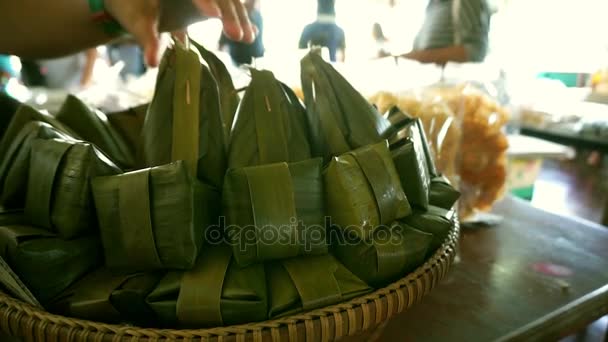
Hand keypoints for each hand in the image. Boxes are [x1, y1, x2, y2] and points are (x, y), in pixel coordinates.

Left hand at [104, 0, 255, 66]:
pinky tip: (251, 31)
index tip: (216, 17)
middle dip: (230, 12)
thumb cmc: (129, 7)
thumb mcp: (137, 22)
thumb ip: (147, 40)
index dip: (205, 1)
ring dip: (239, 16)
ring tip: (248, 38)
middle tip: (238, 36)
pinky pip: (227, 3)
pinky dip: (239, 16)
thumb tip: (152, 63)